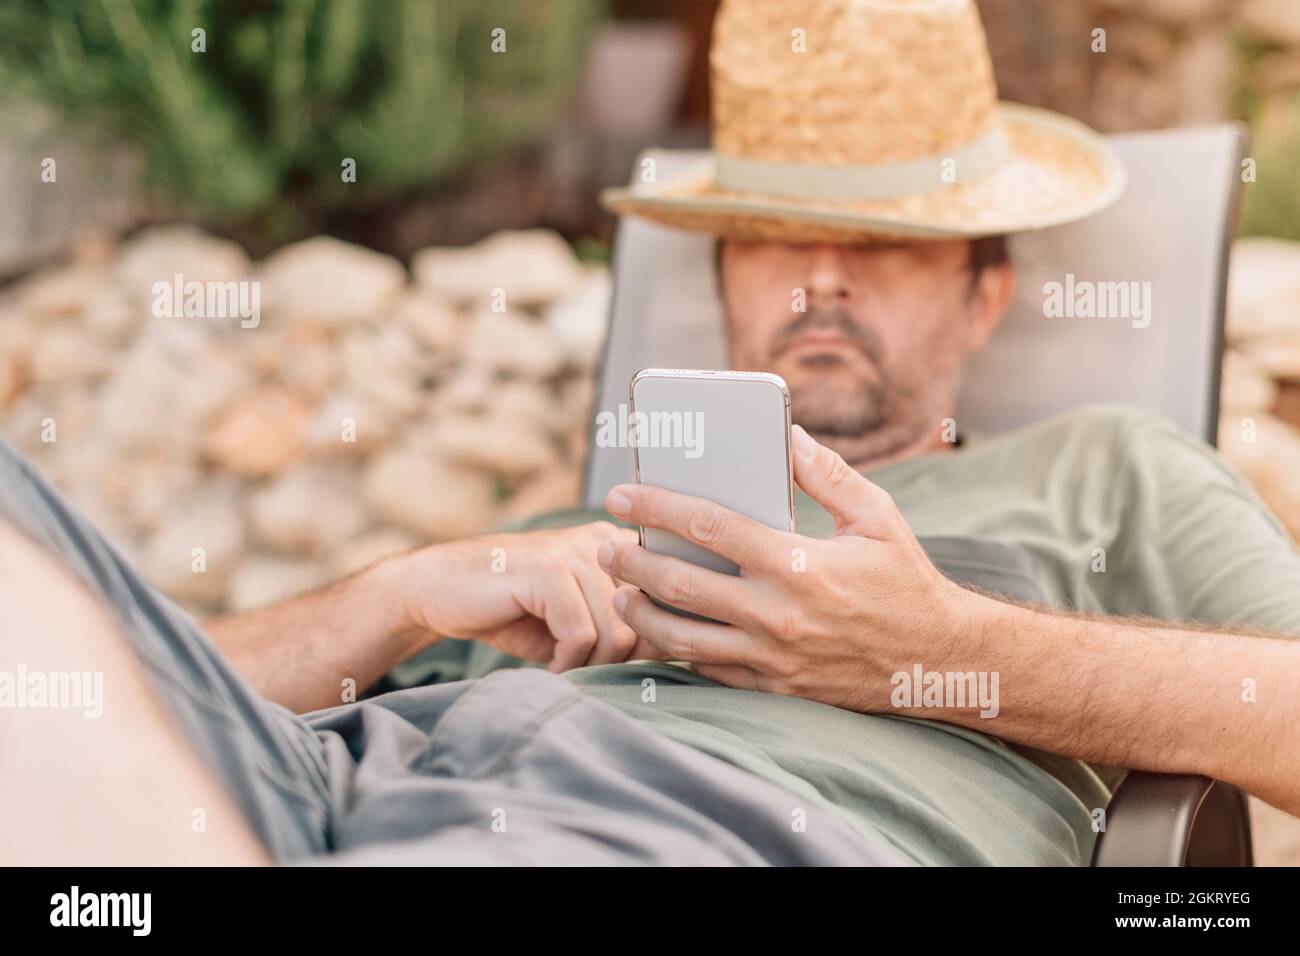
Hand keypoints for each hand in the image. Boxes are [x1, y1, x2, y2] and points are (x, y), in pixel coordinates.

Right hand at [390, 522, 647, 671]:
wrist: (441, 590)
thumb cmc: (514, 612)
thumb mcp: (579, 620)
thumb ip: (624, 628)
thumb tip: (673, 652)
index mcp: (619, 547)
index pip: (664, 602)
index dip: (649, 643)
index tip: (619, 664)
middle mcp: (604, 541)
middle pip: (645, 622)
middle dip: (619, 660)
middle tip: (588, 672)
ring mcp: (575, 550)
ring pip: (617, 631)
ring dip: (592, 665)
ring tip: (567, 669)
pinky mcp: (547, 569)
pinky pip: (581, 634)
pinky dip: (567, 661)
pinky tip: (551, 665)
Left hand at [598, 426, 978, 711]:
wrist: (936, 664)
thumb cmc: (906, 583)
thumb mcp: (878, 517)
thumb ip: (828, 474)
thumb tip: (786, 435)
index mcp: (798, 565)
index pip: (708, 526)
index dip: (657, 507)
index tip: (621, 494)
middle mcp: (777, 615)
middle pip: (679, 585)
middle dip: (630, 562)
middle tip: (603, 546)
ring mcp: (771, 659)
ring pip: (681, 638)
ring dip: (640, 613)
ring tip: (620, 592)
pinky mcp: (773, 688)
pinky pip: (708, 671)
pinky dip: (676, 650)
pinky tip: (661, 630)